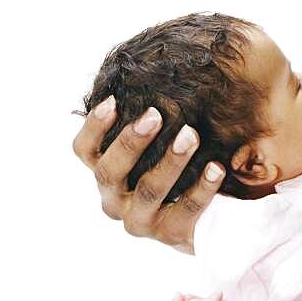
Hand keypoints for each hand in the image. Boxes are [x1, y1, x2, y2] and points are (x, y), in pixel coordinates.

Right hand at [72, 96, 225, 253]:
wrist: (207, 216)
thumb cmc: (179, 164)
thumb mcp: (159, 141)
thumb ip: (152, 117)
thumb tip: (160, 66)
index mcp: (106, 173)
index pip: (84, 151)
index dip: (93, 127)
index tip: (113, 100)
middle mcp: (114, 199)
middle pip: (109, 172)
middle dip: (131, 142)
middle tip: (155, 114)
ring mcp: (140, 220)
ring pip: (148, 190)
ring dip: (170, 161)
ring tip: (190, 135)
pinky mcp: (170, 235)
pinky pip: (185, 211)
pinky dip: (201, 188)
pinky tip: (217, 167)